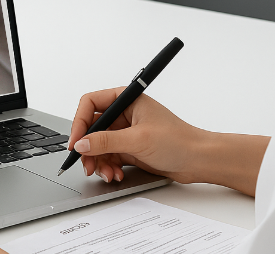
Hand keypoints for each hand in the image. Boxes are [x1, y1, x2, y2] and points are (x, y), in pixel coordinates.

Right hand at [68, 88, 204, 183]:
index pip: (91, 104)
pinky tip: (115, 174)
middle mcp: (124, 113)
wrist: (198, 160)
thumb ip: (107, 141)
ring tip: (106, 174)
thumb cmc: (179, 141)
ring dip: (98, 161)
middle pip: (91, 128)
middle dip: (88, 148)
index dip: (79, 122)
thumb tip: (82, 143)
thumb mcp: (138, 139)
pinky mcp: (129, 148)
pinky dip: (108, 167)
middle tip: (87, 165)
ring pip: (98, 145)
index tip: (76, 142)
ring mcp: (126, 132)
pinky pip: (108, 156)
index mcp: (126, 99)